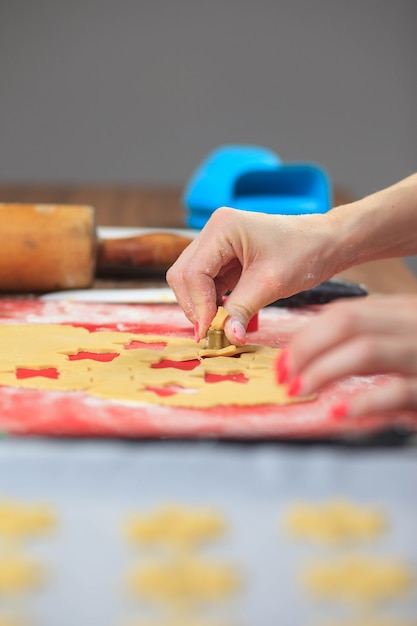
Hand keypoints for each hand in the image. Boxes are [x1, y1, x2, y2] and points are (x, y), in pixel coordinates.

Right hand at [167, 207, 335, 342]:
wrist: (326, 244)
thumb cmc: (304, 253)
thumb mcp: (270, 284)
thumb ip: (241, 310)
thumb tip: (226, 337)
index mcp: (222, 228)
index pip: (193, 272)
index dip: (198, 305)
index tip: (209, 331)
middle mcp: (214, 232)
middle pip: (184, 275)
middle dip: (194, 306)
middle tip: (210, 332)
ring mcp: (218, 244)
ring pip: (191, 280)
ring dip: (201, 305)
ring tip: (218, 327)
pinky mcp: (224, 257)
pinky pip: (206, 283)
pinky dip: (211, 302)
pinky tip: (224, 316)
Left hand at [277, 295, 416, 417]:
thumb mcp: (403, 345)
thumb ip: (369, 344)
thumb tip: (315, 358)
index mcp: (402, 311)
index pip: (344, 312)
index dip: (306, 335)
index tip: (284, 358)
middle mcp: (413, 323)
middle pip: (348, 323)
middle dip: (306, 347)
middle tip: (284, 374)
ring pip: (366, 351)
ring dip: (323, 370)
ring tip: (299, 389)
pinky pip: (396, 392)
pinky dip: (362, 402)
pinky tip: (338, 410)